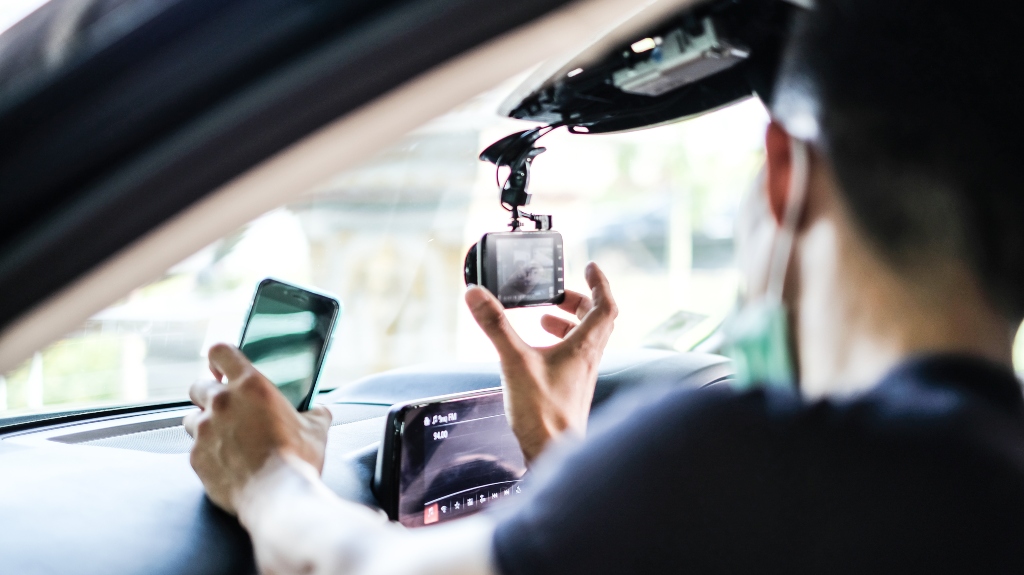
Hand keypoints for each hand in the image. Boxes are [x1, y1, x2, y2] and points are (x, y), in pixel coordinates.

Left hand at [183, 343, 332, 514]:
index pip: (221, 352)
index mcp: (250, 386)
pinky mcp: (196, 458)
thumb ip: (315, 413)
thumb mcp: (316, 429)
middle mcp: (221, 404)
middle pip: (198, 386)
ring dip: (204, 424)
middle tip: (226, 408)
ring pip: (191, 418)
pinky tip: (227, 462)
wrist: (278, 496)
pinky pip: (195, 450)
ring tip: (225, 437)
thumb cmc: (297, 460)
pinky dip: (207, 453)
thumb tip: (320, 411)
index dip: (219, 359)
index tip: (223, 368)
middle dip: (208, 394)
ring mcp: (204, 431)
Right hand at [466, 262, 617, 463]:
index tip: (590, 267)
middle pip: (596, 321)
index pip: (605, 306)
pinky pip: (572, 357)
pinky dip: (559, 345)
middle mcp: (588, 360)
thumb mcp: (514, 361)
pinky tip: (536, 353)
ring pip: (584, 340)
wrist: (553, 453)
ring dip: (568, 323)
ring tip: (543, 319)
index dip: (599, 283)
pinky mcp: (570, 390)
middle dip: (578, 301)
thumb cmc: (543, 413)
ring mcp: (581, 376)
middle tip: (557, 294)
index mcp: (584, 347)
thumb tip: (476, 294)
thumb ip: (495, 326)